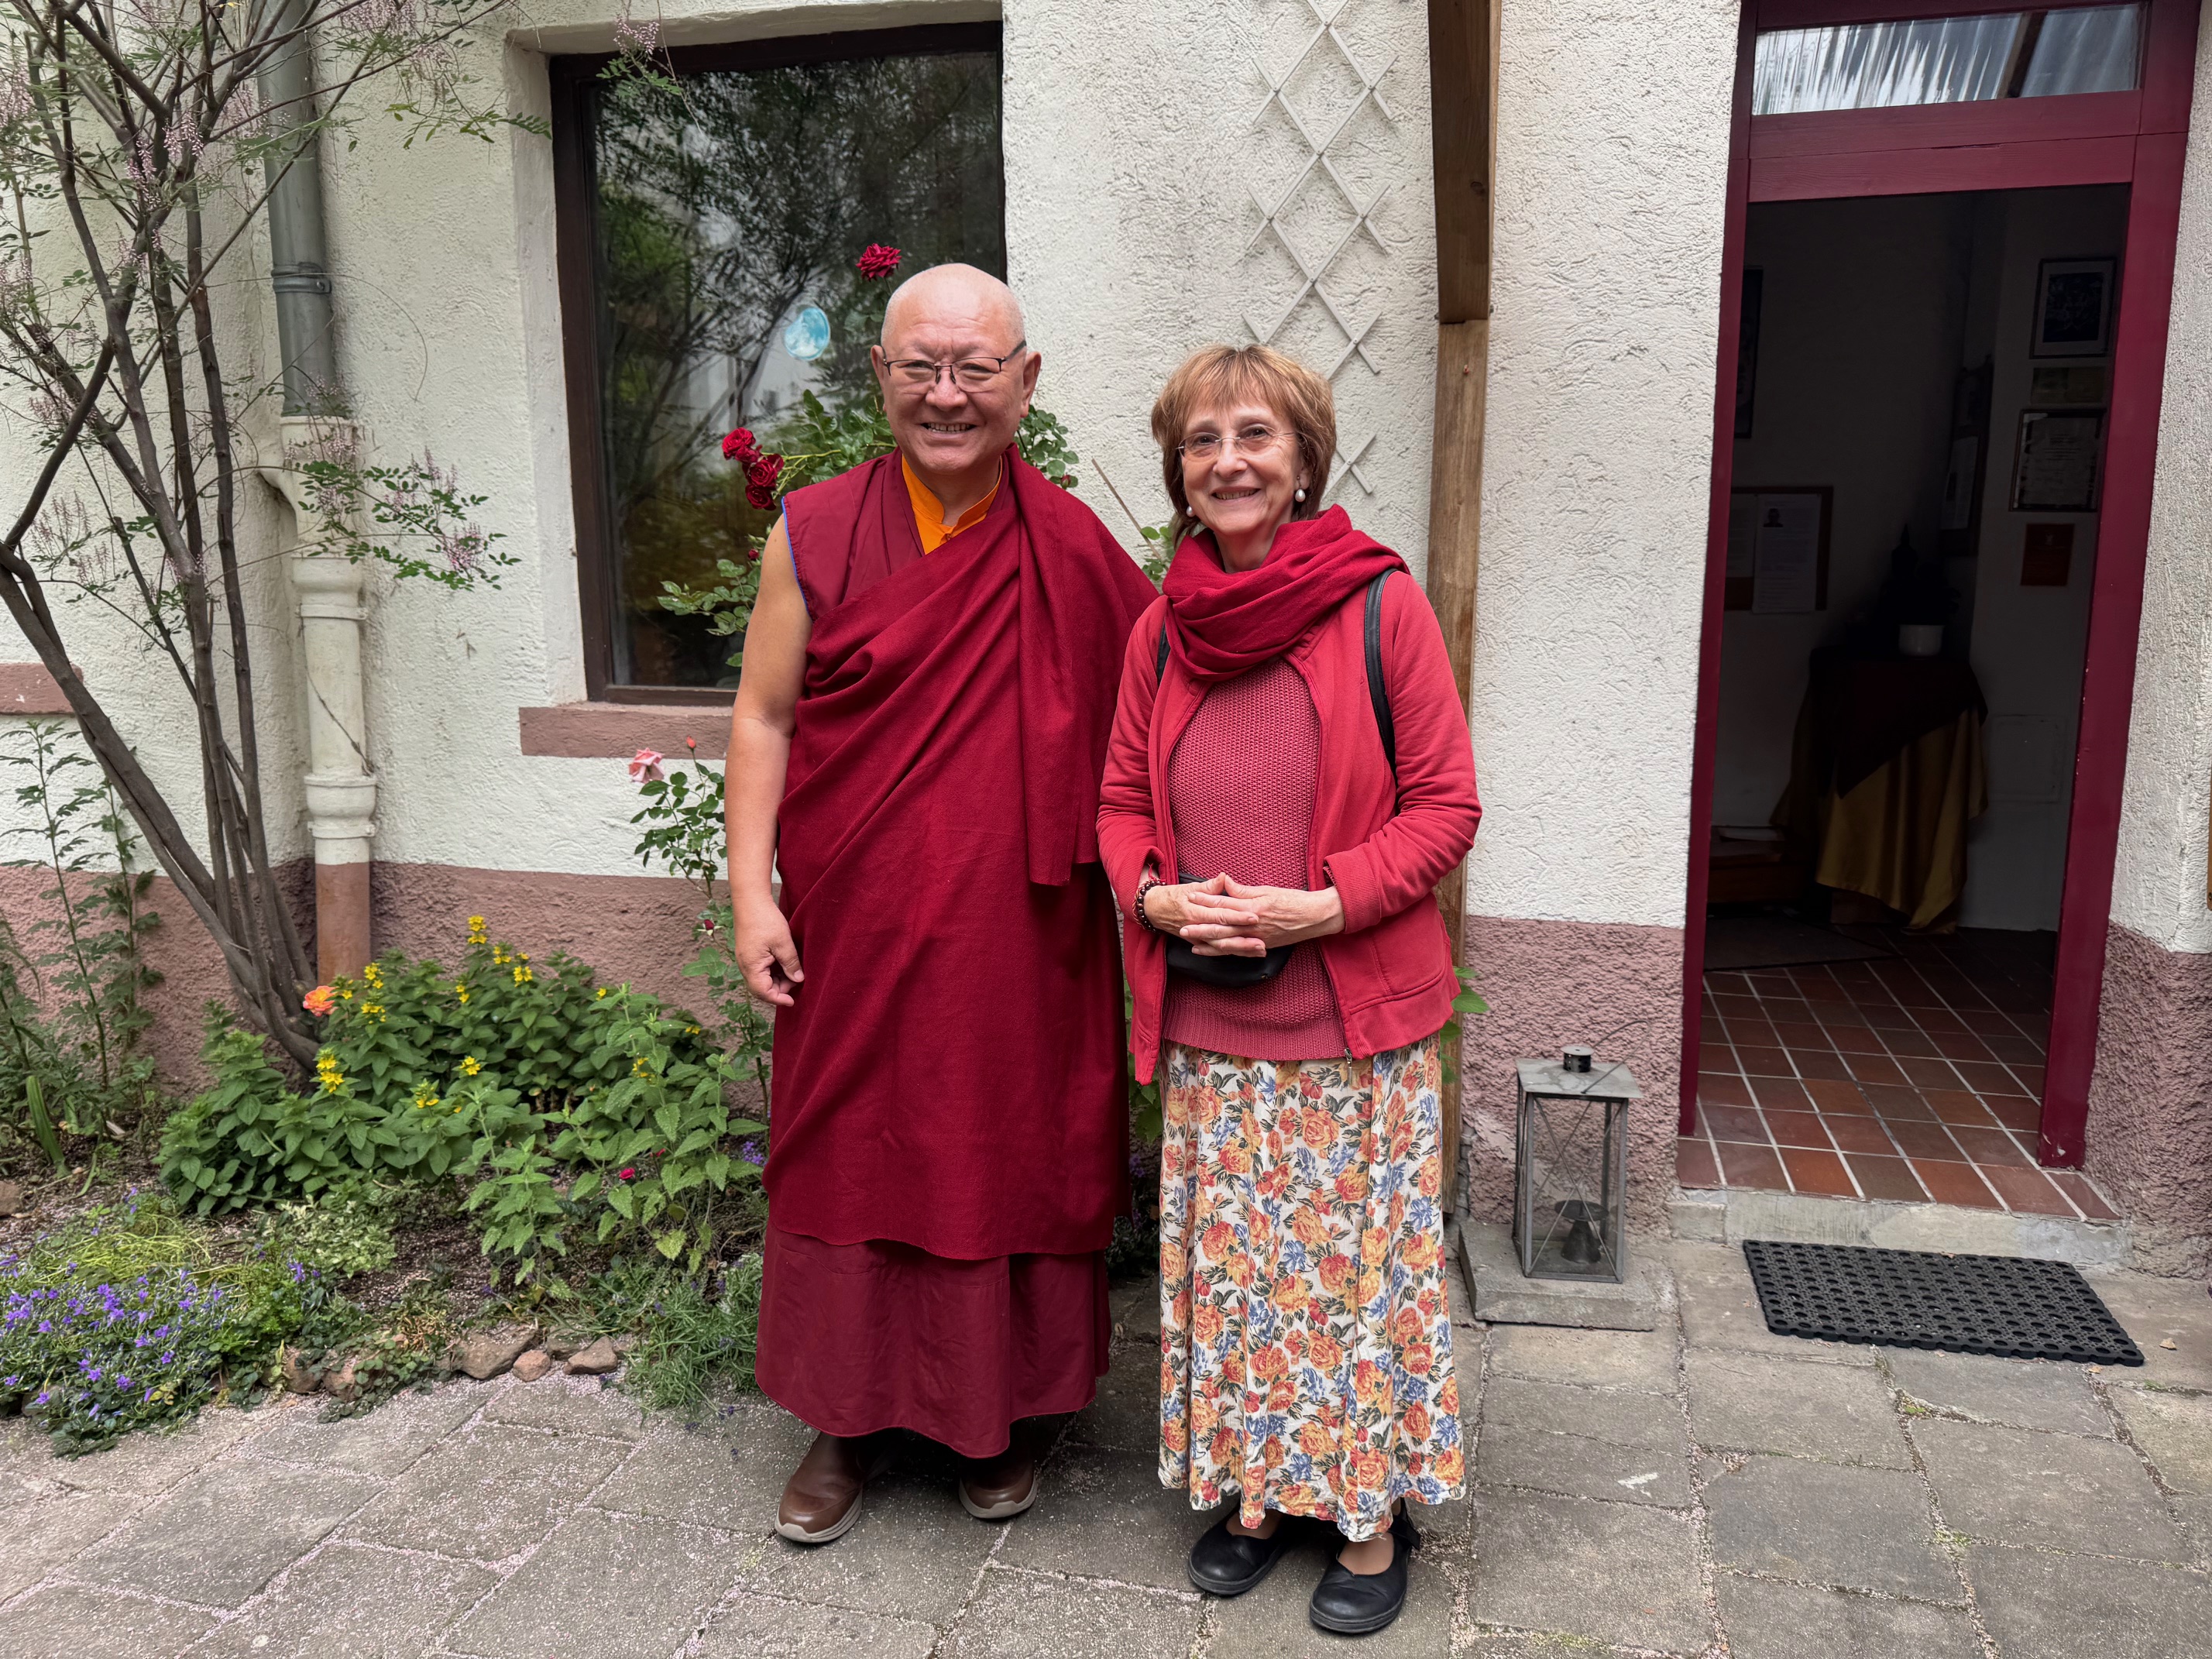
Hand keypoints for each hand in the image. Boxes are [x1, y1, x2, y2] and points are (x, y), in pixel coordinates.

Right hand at [733, 897, 803, 1006]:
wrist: (750, 900)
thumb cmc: (765, 919)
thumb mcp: (783, 943)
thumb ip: (791, 964)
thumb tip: (798, 980)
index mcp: (751, 967)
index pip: (763, 992)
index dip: (778, 999)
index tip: (793, 1001)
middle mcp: (745, 966)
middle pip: (761, 988)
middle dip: (779, 989)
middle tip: (797, 981)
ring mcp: (745, 959)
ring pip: (761, 979)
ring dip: (776, 980)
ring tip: (793, 972)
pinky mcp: (748, 953)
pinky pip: (760, 969)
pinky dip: (772, 971)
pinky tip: (785, 964)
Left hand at [1155, 873, 1344, 958]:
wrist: (1315, 917)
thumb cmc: (1293, 900)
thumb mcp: (1267, 890)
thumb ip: (1244, 890)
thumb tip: (1224, 882)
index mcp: (1253, 906)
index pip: (1225, 902)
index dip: (1206, 899)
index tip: (1190, 896)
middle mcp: (1253, 924)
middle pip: (1222, 926)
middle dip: (1201, 926)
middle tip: (1182, 926)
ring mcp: (1257, 937)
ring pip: (1228, 942)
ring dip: (1209, 943)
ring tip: (1191, 942)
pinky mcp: (1262, 945)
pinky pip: (1239, 950)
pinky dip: (1224, 952)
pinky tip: (1213, 951)